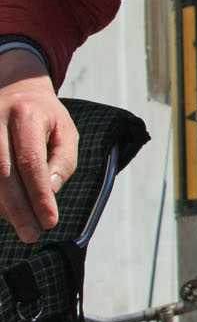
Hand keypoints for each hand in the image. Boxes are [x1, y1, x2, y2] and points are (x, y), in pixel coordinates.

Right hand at [0, 51, 77, 242]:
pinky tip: (6, 212)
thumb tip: (50, 191)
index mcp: (26, 115)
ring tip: (22, 227)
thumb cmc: (45, 115)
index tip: (49, 221)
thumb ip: (62, 161)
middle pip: (3, 174)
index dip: (39, 194)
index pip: (31, 161)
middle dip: (18, 209)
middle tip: (32, 235)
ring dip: (4, 207)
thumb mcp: (65, 130)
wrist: (15, 86)